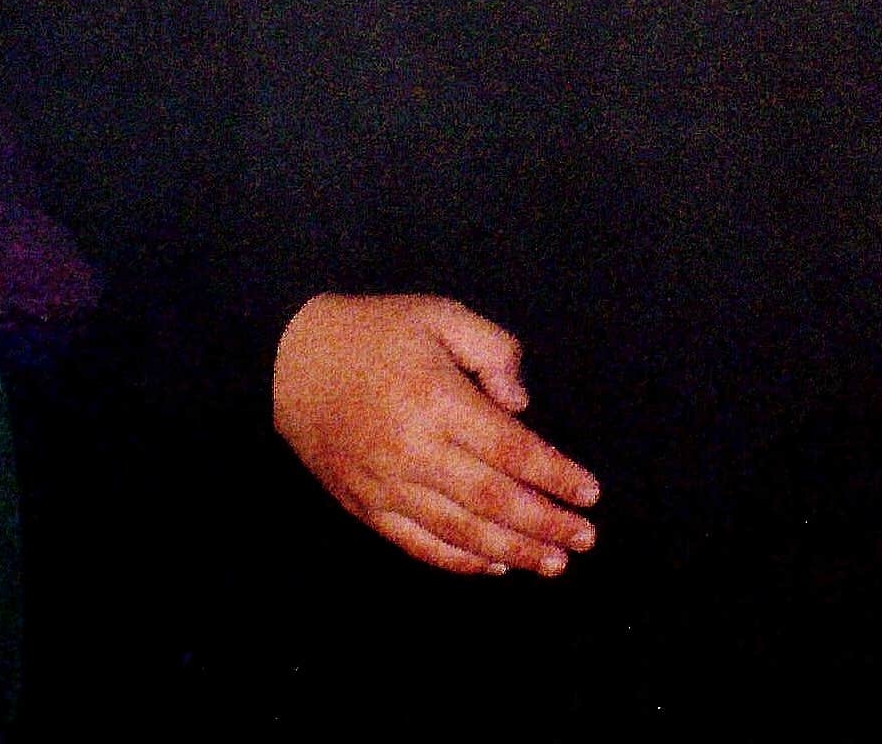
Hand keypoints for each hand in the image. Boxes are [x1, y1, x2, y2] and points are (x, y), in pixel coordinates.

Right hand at [272, 293, 599, 579]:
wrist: (291, 361)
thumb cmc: (375, 332)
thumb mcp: (439, 314)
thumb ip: (491, 349)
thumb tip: (521, 404)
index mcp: (436, 399)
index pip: (510, 449)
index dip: (555, 475)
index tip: (590, 493)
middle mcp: (412, 449)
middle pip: (492, 499)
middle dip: (545, 523)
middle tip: (584, 539)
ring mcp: (386, 485)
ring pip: (460, 531)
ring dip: (512, 551)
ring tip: (552, 563)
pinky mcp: (365, 506)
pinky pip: (418, 545)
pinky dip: (459, 561)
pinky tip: (493, 566)